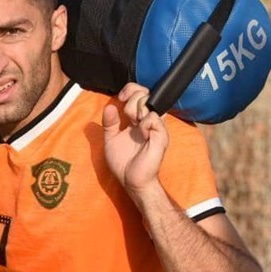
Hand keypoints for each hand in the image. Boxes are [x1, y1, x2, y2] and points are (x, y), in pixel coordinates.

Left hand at [102, 83, 168, 200]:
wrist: (132, 181)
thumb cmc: (124, 163)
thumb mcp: (110, 139)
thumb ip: (109, 123)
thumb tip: (110, 107)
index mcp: (137, 120)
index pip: (139, 94)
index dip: (130, 90)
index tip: (121, 98)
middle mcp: (147, 121)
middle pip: (144, 93)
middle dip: (131, 99)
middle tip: (127, 116)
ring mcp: (155, 127)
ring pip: (149, 102)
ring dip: (136, 109)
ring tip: (134, 124)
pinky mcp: (161, 135)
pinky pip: (154, 118)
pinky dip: (144, 123)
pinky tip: (142, 134)